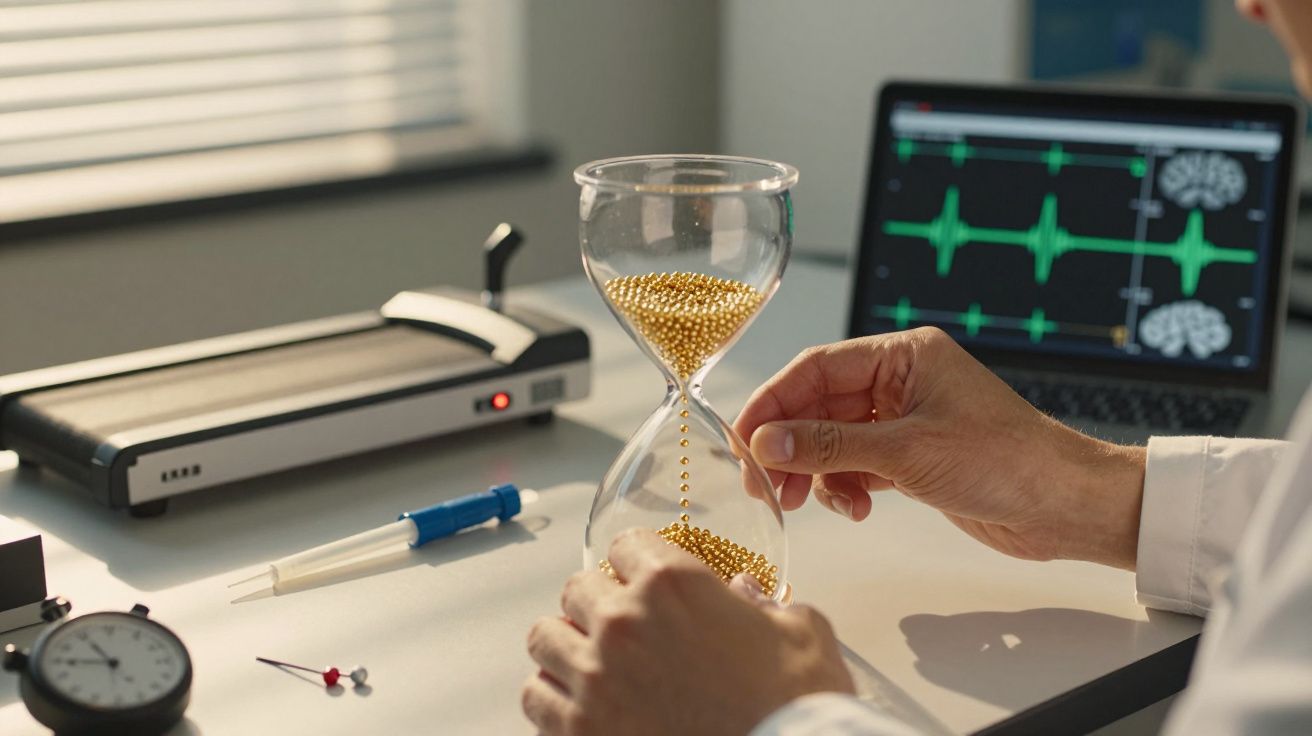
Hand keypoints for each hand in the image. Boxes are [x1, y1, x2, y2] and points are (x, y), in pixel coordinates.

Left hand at [523, 529, 853, 735]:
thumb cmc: (796, 708)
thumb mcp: (802, 635)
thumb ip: (765, 605)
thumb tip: (744, 595)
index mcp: (674, 583)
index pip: (625, 544)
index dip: (638, 564)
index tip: (644, 581)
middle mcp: (623, 621)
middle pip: (577, 588)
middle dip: (599, 604)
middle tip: (624, 629)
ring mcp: (594, 677)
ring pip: (545, 637)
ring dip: (568, 647)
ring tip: (594, 664)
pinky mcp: (579, 730)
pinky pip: (535, 696)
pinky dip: (553, 698)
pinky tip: (581, 704)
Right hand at [734, 328, 1145, 568]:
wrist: (1066, 506)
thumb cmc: (1007, 461)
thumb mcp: (908, 453)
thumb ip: (831, 447)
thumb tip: (767, 442)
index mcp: (904, 356)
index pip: (816, 369)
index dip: (773, 403)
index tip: (744, 440)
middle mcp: (901, 381)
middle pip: (818, 406)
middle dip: (789, 445)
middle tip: (765, 485)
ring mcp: (906, 419)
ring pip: (833, 440)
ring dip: (816, 472)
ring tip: (809, 503)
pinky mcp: (913, 457)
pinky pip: (857, 465)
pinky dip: (846, 487)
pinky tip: (856, 508)